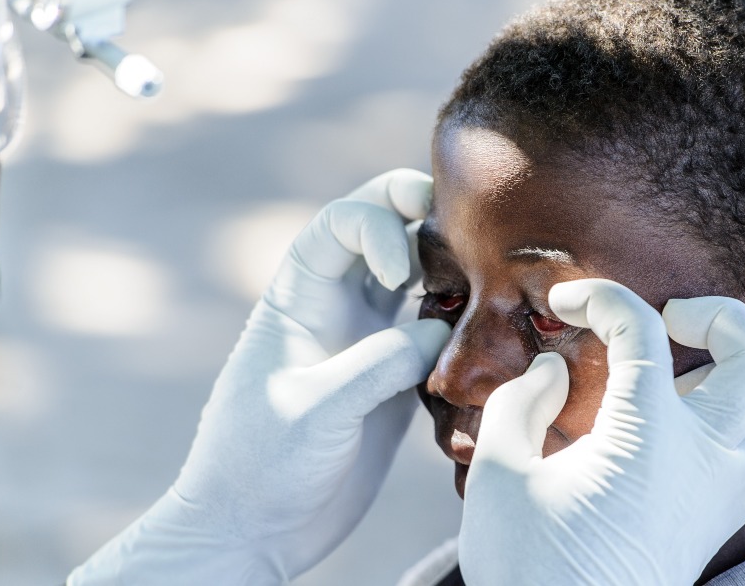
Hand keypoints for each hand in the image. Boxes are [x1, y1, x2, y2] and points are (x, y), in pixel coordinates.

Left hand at [68, 169, 450, 584]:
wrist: (254, 529)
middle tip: (470, 230)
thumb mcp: (316, 408)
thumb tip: (442, 331)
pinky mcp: (393, 381)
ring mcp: (367, 342)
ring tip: (489, 281)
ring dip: (449, 269)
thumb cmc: (260, 464)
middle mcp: (337, 308)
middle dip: (422, 215)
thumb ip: (378, 362)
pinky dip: (462, 325)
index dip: (379, 225)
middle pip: (383, 231)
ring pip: (415, 279)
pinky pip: (433, 334)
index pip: (341, 223)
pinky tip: (490, 334)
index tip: (402, 274)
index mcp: (300, 298)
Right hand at [458, 279, 744, 585]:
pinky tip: (686, 426)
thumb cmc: (529, 569)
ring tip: (681, 370)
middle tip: (670, 315)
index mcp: (647, 434)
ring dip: (739, 372)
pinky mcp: (720, 522)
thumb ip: (519, 404)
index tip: (567, 301)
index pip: (641, 329)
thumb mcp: (498, 476)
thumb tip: (555, 371)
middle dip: (719, 315)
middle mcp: (702, 456)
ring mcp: (720, 492)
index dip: (601, 298)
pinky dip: (738, 421)